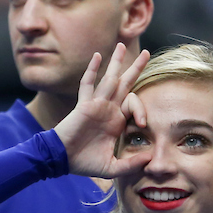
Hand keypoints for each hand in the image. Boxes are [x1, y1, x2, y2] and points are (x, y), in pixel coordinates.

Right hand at [54, 43, 150, 178]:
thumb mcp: (113, 168)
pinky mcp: (84, 105)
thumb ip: (131, 164)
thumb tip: (150, 159)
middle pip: (125, 84)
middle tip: (146, 53)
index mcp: (116, 121)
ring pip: (109, 79)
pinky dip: (92, 69)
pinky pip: (88, 84)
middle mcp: (108, 109)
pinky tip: (98, 55)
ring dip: (116, 62)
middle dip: (135, 68)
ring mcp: (96, 105)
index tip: (142, 124)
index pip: (134, 105)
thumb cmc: (84, 164)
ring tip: (122, 44)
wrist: (62, 160)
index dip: (142, 111)